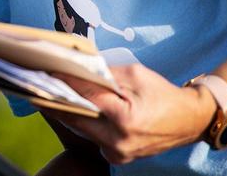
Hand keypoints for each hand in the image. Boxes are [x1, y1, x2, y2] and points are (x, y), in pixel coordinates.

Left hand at [47, 64, 215, 164]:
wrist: (189, 120)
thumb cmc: (163, 94)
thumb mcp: (134, 75)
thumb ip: (104, 74)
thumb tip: (76, 69)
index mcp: (124, 119)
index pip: (86, 96)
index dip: (66, 82)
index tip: (48, 70)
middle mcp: (118, 141)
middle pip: (76, 117)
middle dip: (57, 98)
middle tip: (38, 82)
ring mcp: (117, 153)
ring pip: (81, 129)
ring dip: (65, 110)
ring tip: (47, 92)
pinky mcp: (117, 157)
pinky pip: (91, 137)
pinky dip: (80, 121)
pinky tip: (68, 107)